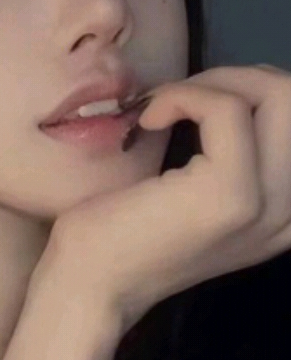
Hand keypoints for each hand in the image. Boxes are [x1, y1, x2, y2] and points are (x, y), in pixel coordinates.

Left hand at [27, 64, 290, 336]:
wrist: (88, 282)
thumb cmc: (124, 232)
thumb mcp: (191, 191)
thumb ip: (225, 154)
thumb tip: (229, 92)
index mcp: (284, 208)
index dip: (250, 90)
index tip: (194, 101)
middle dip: (235, 77)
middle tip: (179, 97)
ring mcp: (268, 204)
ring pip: (278, 95)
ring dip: (212, 83)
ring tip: (166, 106)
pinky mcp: (230, 194)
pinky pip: (226, 109)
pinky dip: (183, 96)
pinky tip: (148, 121)